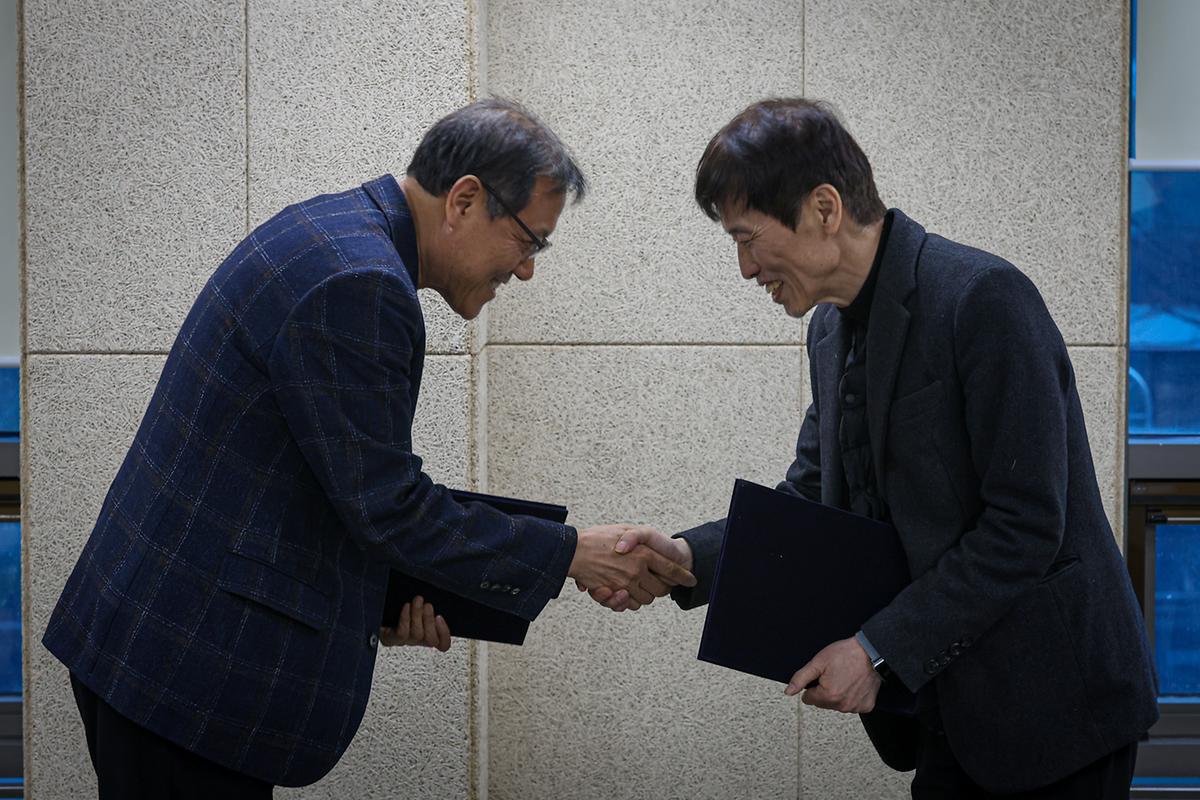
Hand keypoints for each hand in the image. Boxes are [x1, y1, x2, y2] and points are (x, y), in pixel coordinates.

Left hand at [379, 595, 451, 651]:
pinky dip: (406, 619)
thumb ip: (428, 605)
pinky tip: (405, 607)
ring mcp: (402, 642)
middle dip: (430, 621)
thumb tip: (438, 598)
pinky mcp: (389, 640)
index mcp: (426, 633)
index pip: (442, 644)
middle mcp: (415, 640)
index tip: (440, 617)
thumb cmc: (396, 603)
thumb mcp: (417, 603)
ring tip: (417, 600)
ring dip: (419, 616)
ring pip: (417, 635)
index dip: (445, 634)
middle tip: (427, 605)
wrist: (371, 606)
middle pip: (431, 640)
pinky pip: (401, 634)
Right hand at [568, 524, 695, 606]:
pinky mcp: (614, 593)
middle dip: (663, 587)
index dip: (684, 576)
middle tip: (659, 581)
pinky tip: (627, 591)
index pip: (672, 569)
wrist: (574, 549)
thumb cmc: (599, 537)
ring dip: (646, 594)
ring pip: (647, 599)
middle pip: (662, 589)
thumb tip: (650, 555)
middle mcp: (637, 570)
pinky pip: (631, 604)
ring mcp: (626, 583)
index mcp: (644, 553)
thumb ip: (641, 538)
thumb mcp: (625, 528)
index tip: (692, 580)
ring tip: (640, 584)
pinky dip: (631, 601)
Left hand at [784, 636, 880, 712]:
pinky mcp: (866, 706)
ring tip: (845, 677)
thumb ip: (801, 678)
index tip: (822, 675)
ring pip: (837, 705)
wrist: (872, 652)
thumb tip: (788, 692)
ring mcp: (855, 707)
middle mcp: (842, 706)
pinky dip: (851, 696)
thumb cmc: (846, 654)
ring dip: (838, 695)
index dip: (812, 685)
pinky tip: (854, 684)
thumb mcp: (818, 662)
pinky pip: (852, 705)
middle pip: (822, 703)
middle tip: (834, 674)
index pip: (808, 699)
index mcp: (828, 696)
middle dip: (824, 691)